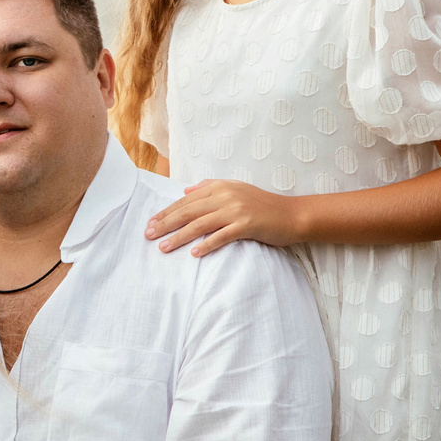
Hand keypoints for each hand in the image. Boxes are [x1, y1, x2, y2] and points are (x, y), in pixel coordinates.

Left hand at [144, 179, 297, 256]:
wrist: (292, 214)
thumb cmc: (263, 204)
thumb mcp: (236, 189)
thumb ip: (210, 187)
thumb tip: (186, 191)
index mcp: (220, 186)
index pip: (186, 200)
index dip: (166, 212)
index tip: (150, 223)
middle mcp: (226, 196)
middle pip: (188, 211)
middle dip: (165, 223)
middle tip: (148, 235)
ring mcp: (236, 210)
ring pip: (200, 224)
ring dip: (179, 236)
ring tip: (164, 247)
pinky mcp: (247, 225)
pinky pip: (222, 236)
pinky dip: (207, 245)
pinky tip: (194, 254)